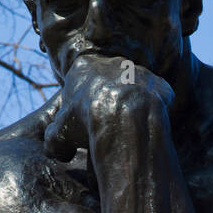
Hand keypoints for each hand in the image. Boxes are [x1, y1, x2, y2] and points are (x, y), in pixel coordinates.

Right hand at [43, 53, 173, 162]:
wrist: (124, 121)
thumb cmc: (86, 123)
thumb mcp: (58, 135)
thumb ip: (53, 139)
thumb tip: (59, 150)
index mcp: (83, 66)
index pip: (80, 80)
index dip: (81, 102)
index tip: (83, 119)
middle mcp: (112, 62)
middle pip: (108, 81)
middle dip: (107, 99)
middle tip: (107, 123)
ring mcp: (139, 71)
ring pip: (133, 87)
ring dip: (130, 104)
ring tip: (127, 127)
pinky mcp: (159, 85)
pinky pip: (156, 97)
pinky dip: (153, 110)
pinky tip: (146, 126)